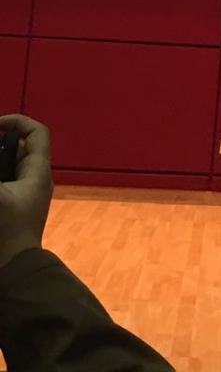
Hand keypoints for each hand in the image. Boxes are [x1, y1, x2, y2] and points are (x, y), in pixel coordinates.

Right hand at [0, 114, 52, 270]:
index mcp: (38, 173)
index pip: (37, 133)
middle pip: (19, 149)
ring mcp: (24, 197)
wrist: (11, 276)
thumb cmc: (5, 235)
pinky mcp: (13, 210)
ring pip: (9, 168)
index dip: (16, 121)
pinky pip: (5, 185)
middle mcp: (34, 181)